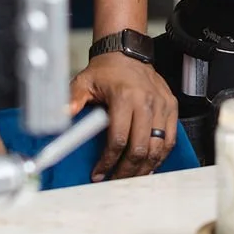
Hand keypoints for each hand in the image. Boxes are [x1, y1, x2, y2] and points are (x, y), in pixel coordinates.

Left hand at [70, 51, 176, 180]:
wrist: (128, 52)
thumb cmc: (107, 70)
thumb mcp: (84, 82)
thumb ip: (73, 100)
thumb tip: (62, 115)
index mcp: (124, 97)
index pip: (118, 139)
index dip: (108, 162)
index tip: (99, 173)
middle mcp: (146, 102)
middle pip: (140, 148)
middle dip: (127, 171)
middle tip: (115, 180)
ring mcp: (161, 105)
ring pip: (158, 147)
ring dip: (144, 167)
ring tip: (131, 177)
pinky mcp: (171, 107)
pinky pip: (170, 139)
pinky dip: (160, 155)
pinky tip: (149, 164)